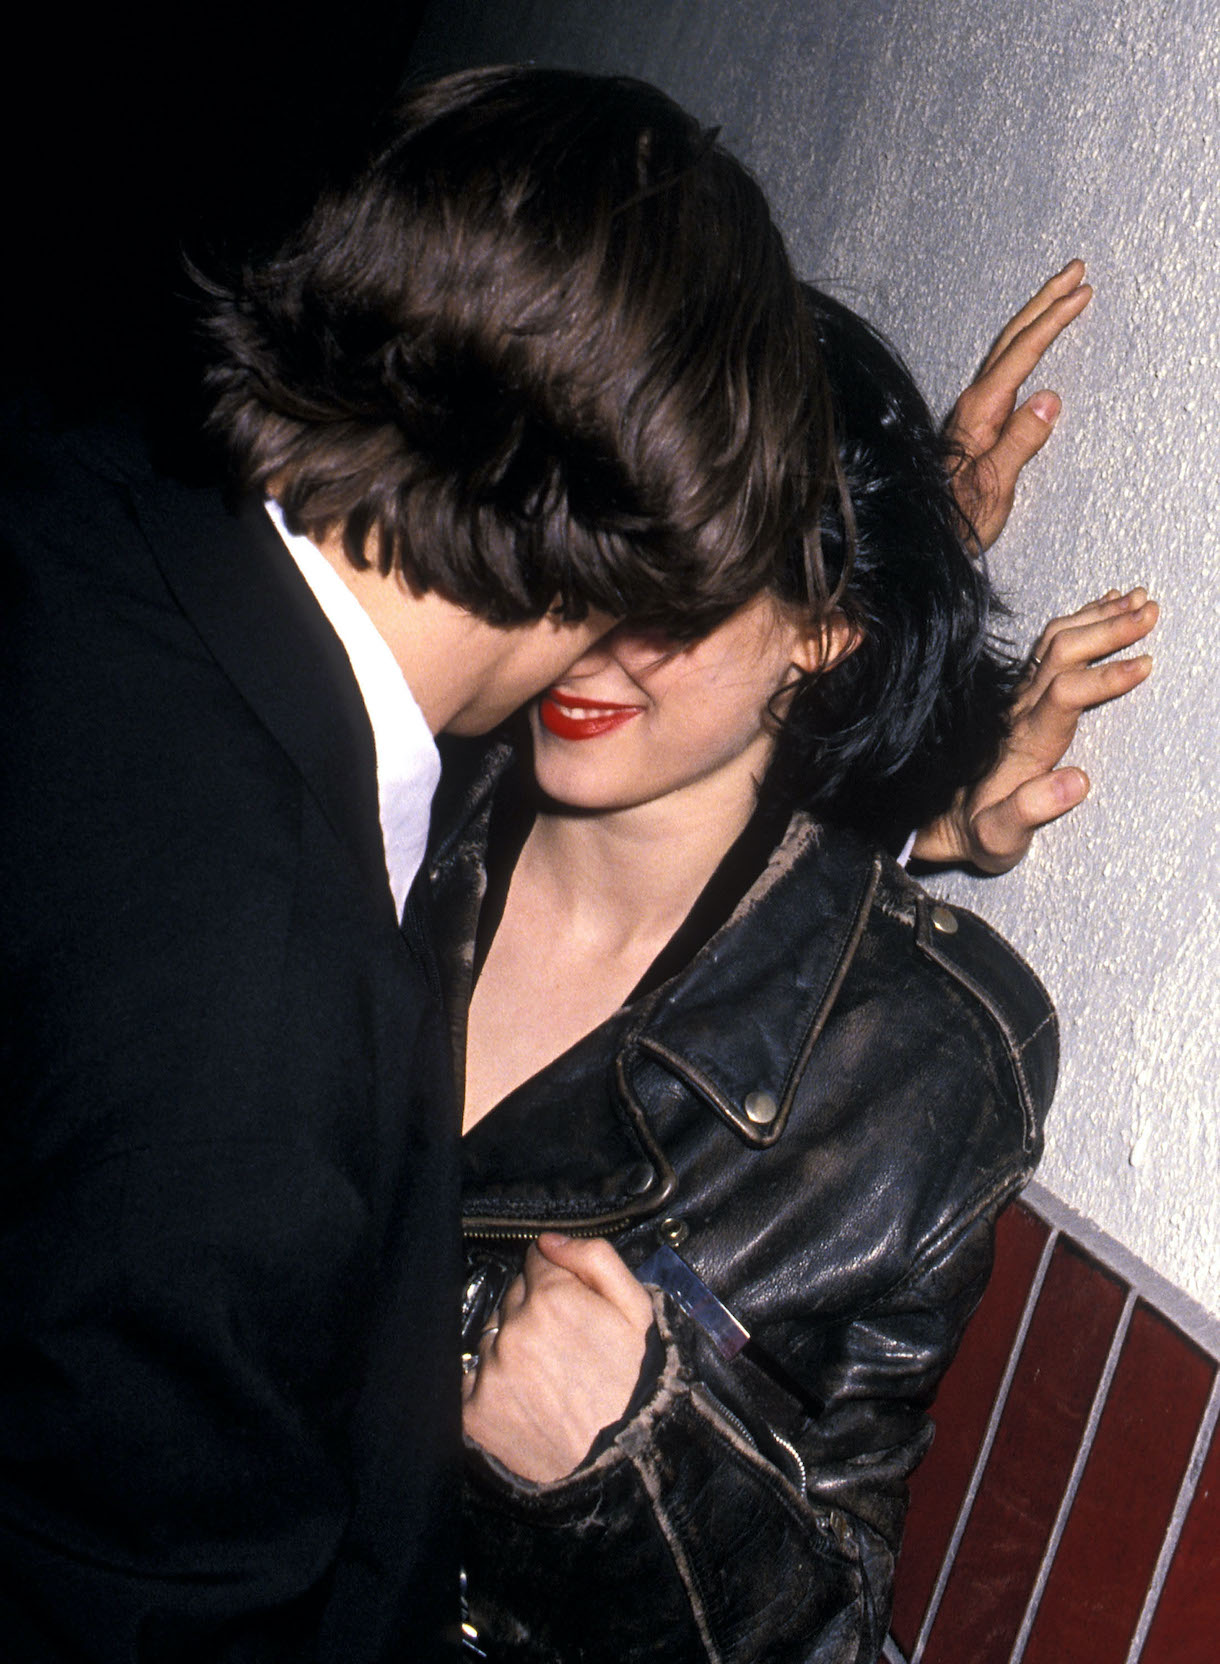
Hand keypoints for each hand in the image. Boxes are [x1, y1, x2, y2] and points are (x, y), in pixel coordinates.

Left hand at [462, 1234, 655, 1482]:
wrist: (621, 1465)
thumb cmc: (635, 1384)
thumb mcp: (637, 1310)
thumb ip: (594, 1258)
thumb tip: (549, 1240)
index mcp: (553, 1297)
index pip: (534, 1259)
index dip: (557, 1281)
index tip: (572, 1307)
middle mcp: (514, 1328)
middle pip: (513, 1297)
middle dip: (534, 1312)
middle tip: (566, 1349)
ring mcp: (490, 1370)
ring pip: (492, 1337)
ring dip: (511, 1349)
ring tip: (547, 1380)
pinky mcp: (472, 1410)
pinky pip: (471, 1378)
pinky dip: (491, 1386)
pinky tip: (523, 1401)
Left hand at [912, 588, 1157, 871]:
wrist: (940, 821)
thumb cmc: (977, 832)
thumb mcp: (997, 838)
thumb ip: (1029, 811)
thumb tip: (1078, 782)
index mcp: (1023, 743)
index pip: (1064, 694)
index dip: (1104, 677)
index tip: (1144, 665)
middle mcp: (1018, 711)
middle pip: (1062, 653)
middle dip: (1109, 629)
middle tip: (1150, 612)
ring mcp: (1016, 698)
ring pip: (1054, 642)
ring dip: (1098, 617)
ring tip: (1138, 599)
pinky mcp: (1018, 695)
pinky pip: (1047, 646)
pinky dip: (1080, 620)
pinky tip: (1104, 606)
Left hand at [947, 260, 1091, 551]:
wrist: (926, 536)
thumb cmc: (960, 519)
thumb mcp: (995, 486)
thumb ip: (1020, 443)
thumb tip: (1049, 399)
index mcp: (982, 410)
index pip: (1023, 352)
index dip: (1054, 319)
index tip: (1082, 292)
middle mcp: (974, 402)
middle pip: (1013, 338)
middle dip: (1046, 300)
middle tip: (1076, 269)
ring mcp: (973, 410)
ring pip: (1007, 348)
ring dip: (1036, 316)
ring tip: (1061, 292)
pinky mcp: (976, 421)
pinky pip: (1005, 366)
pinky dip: (1025, 342)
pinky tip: (1032, 342)